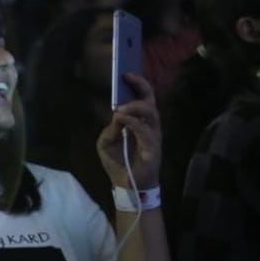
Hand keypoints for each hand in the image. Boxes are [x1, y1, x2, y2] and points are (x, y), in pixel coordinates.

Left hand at [96, 73, 161, 188]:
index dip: (138, 85)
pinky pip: (146, 131)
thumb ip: (111, 128)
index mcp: (140, 123)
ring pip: (151, 113)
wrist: (126, 186)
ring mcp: (154, 137)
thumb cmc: (118, 163)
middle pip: (151, 101)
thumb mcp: (106, 142)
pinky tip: (122, 118)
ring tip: (120, 108)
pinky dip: (133, 123)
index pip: (144, 99)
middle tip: (127, 78)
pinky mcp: (153, 149)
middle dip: (141, 86)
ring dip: (135, 106)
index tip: (126, 74)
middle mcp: (150, 127)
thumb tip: (116, 113)